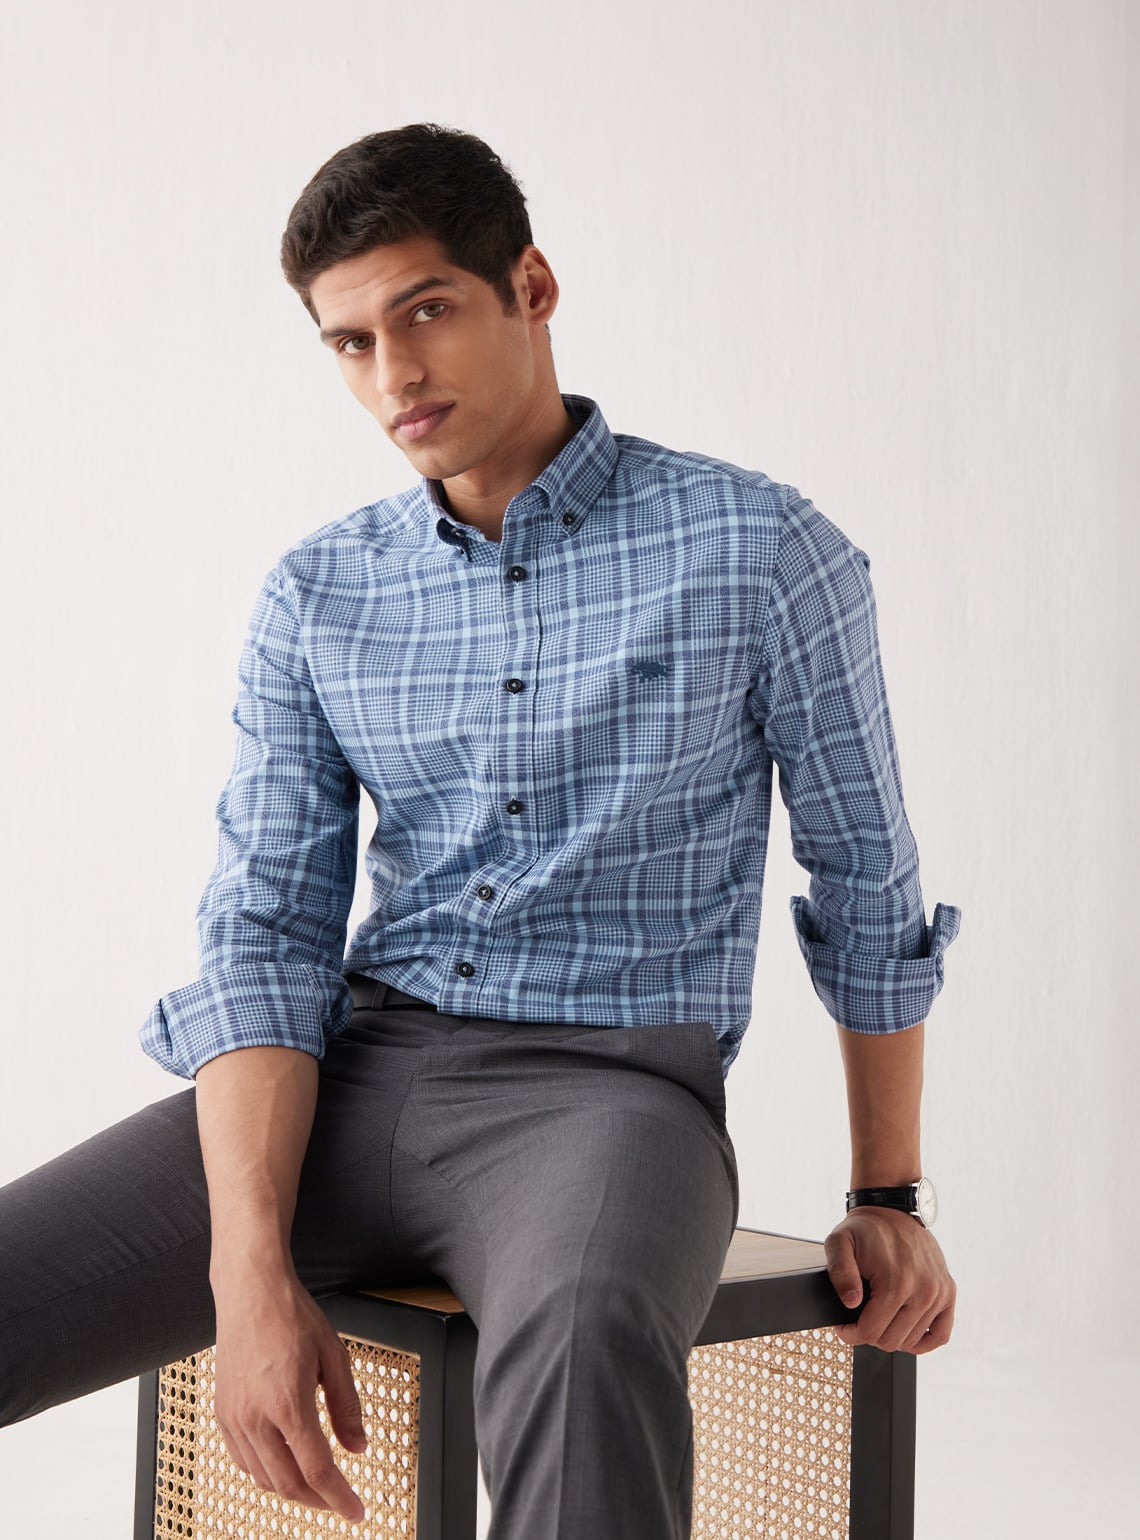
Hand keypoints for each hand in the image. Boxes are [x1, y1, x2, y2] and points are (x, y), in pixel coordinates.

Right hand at [211, 1265, 368, 1520]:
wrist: (251, 1290)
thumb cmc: (292, 1315)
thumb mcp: (334, 1356)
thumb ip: (348, 1407)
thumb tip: (358, 1447)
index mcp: (287, 1403)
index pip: (317, 1470)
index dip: (340, 1498)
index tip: (356, 1511)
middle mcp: (255, 1417)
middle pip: (288, 1484)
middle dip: (318, 1501)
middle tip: (340, 1502)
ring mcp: (233, 1417)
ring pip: (263, 1478)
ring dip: (292, 1490)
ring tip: (316, 1487)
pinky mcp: (222, 1413)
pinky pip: (242, 1461)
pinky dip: (265, 1474)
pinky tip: (283, 1468)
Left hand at [824, 1205, 955, 1354]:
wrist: (892, 1210)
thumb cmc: (864, 1229)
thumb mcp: (839, 1243)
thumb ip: (840, 1272)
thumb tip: (851, 1303)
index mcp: (896, 1282)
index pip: (871, 1333)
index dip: (851, 1334)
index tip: (843, 1326)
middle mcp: (923, 1290)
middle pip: (891, 1342)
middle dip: (869, 1334)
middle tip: (860, 1318)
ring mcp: (939, 1293)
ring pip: (911, 1341)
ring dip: (892, 1333)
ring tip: (879, 1314)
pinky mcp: (948, 1292)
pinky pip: (940, 1335)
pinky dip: (922, 1340)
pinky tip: (905, 1329)